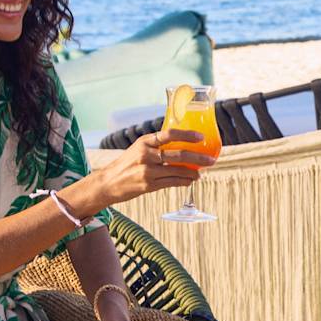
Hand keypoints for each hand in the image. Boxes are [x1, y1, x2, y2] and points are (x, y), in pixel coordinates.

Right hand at [82, 130, 216, 207]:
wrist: (108, 182)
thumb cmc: (127, 163)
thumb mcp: (139, 148)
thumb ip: (157, 145)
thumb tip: (182, 143)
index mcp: (145, 142)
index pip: (169, 134)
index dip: (187, 135)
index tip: (201, 137)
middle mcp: (146, 155)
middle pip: (178, 154)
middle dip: (198, 158)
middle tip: (211, 160)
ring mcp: (148, 171)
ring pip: (178, 170)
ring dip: (193, 172)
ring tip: (200, 172)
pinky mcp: (149, 185)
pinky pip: (172, 182)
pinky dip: (184, 181)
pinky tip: (190, 180)